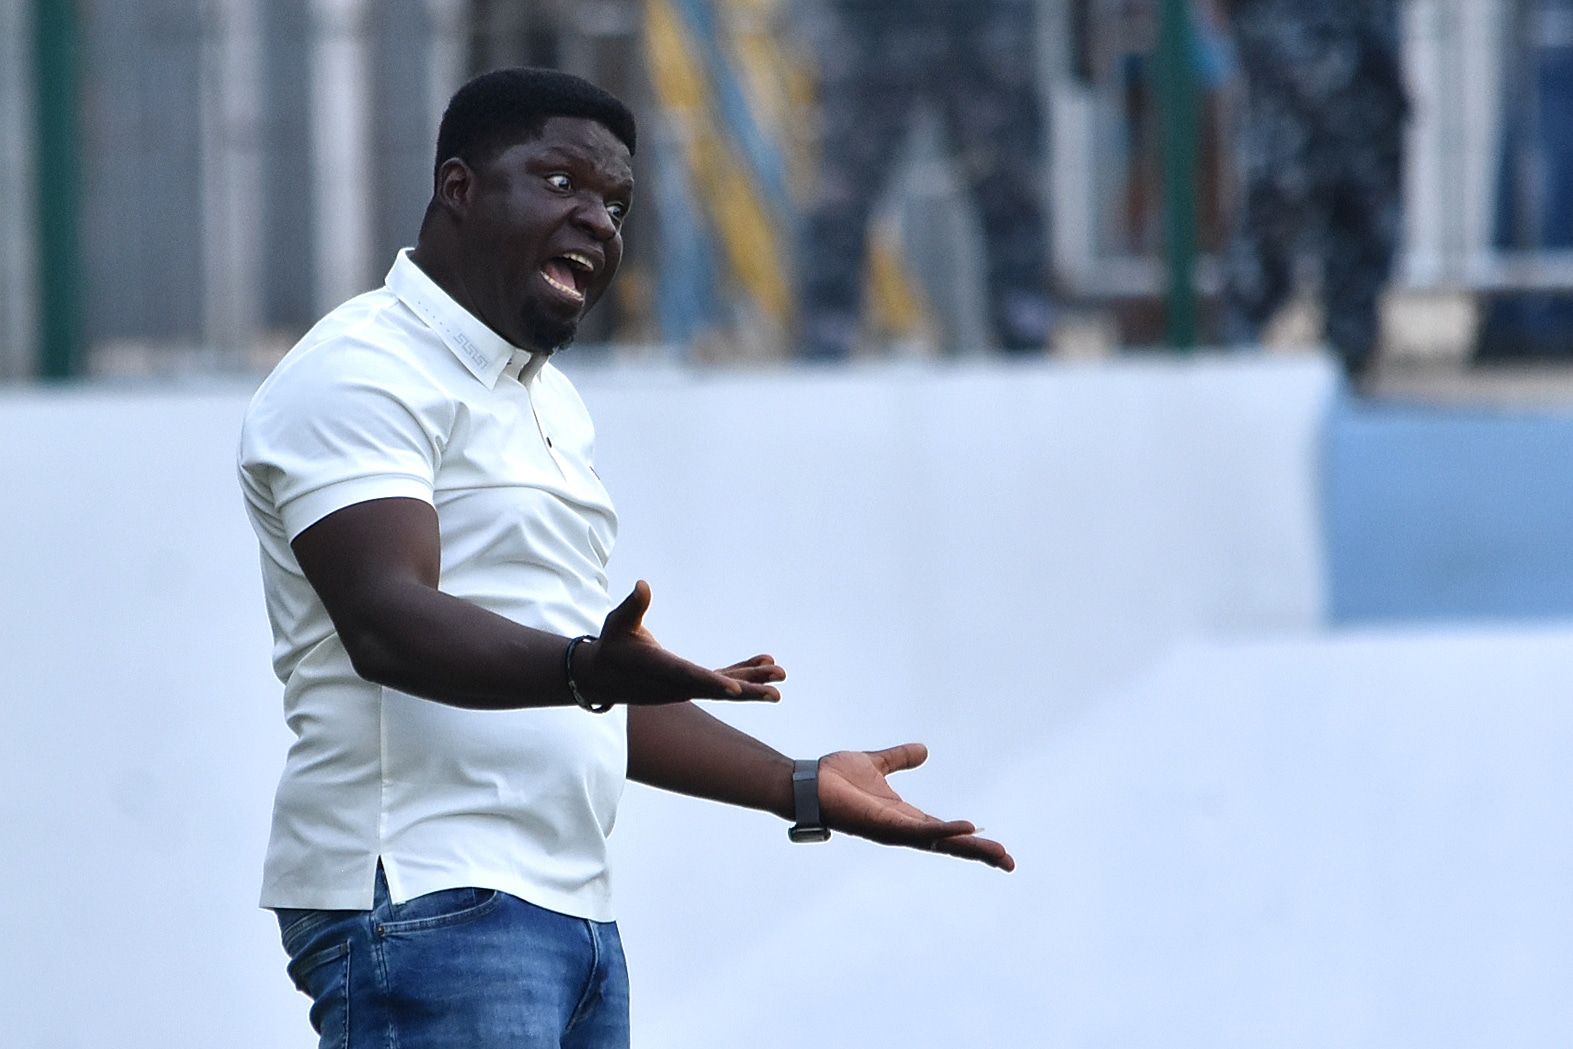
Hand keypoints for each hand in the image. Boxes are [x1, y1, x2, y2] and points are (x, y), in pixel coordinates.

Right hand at [573, 581, 785, 706]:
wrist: (604, 677)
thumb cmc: (612, 645)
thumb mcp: (618, 623)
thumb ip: (632, 606)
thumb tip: (642, 585)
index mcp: (660, 669)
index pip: (690, 677)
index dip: (713, 683)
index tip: (736, 690)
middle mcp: (678, 683)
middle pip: (716, 689)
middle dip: (747, 690)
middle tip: (776, 693)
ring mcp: (686, 686)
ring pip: (724, 686)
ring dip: (752, 681)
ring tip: (780, 675)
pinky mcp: (691, 682)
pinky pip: (721, 679)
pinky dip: (742, 671)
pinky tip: (764, 663)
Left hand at [817, 744, 1014, 871]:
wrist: (806, 783)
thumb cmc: (834, 779)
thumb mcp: (877, 764)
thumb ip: (899, 759)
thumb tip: (924, 750)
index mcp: (903, 817)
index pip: (944, 832)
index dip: (970, 840)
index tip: (997, 851)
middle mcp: (901, 829)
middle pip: (948, 844)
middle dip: (978, 854)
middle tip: (1008, 863)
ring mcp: (892, 830)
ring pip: (938, 842)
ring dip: (968, 847)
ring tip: (996, 854)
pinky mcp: (882, 826)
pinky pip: (917, 831)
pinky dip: (942, 830)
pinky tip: (965, 829)